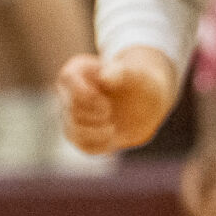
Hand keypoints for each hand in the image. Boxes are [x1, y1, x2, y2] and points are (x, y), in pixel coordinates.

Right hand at [57, 46, 178, 154]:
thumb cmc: (140, 83)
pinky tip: (112, 139)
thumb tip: (105, 77)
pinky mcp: (83, 135)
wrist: (148, 103)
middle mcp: (71, 92)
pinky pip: (84, 146)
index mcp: (80, 70)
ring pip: (72, 130)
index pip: (67, 78)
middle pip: (70, 108)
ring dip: (94, 133)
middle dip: (92, 113)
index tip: (104, 101)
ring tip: (112, 128)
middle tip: (109, 111)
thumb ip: (123, 72)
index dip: (84, 94)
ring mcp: (73, 116)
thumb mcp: (138, 74)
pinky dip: (99, 146)